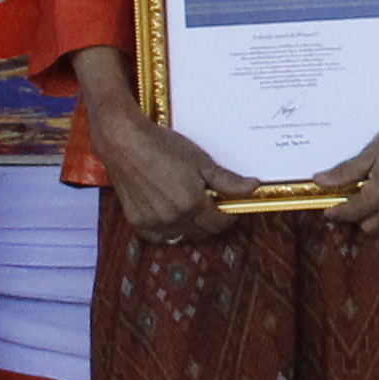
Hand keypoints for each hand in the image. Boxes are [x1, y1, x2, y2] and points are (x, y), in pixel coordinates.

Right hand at [82, 93, 244, 242]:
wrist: (125, 142)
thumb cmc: (163, 147)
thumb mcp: (201, 161)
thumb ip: (228, 180)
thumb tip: (253, 187)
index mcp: (192, 204)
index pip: (219, 224)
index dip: (228, 215)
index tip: (229, 205)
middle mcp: (173, 219)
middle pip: (202, 233)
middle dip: (211, 221)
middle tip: (211, 204)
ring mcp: (153, 223)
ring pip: (181, 236)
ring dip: (191, 227)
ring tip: (192, 208)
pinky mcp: (137, 222)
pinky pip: (160, 236)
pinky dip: (170, 230)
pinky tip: (172, 214)